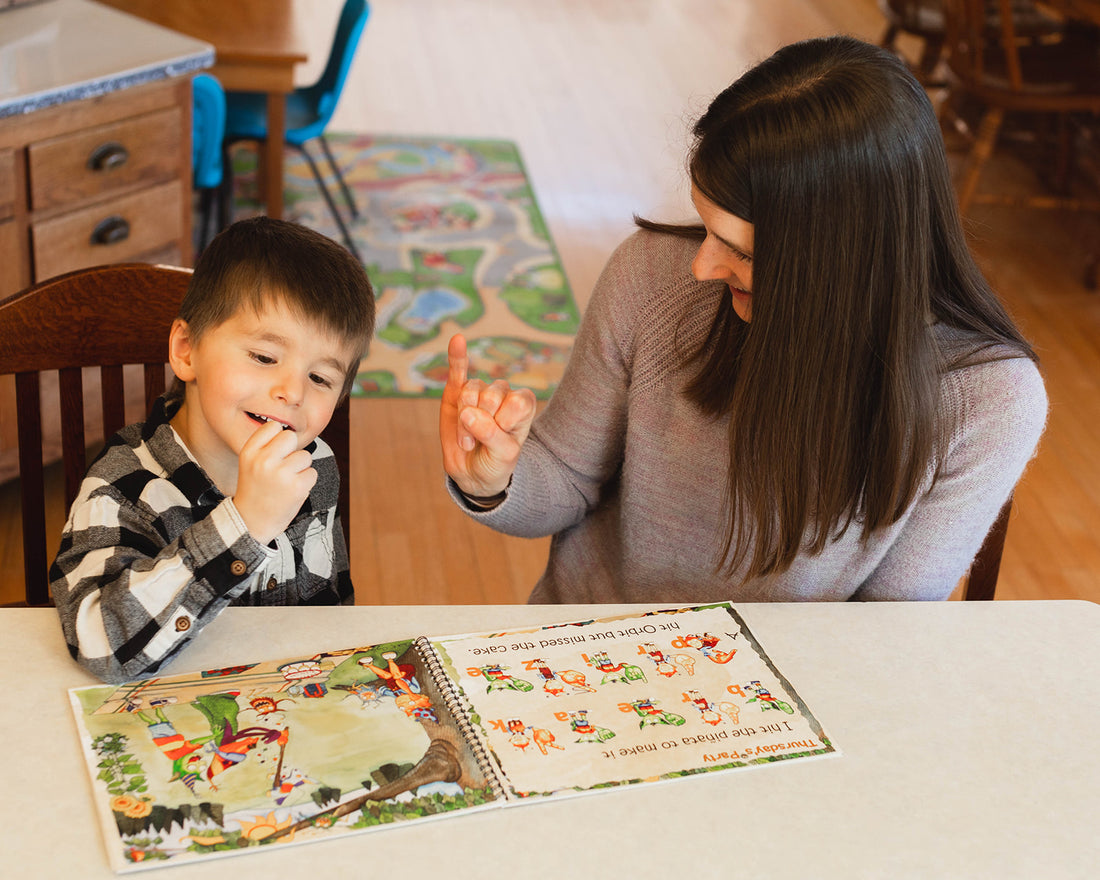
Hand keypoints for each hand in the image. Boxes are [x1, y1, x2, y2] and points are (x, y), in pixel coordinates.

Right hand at [233, 419, 316, 543]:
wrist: (251, 522)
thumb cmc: (255, 490)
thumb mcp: (249, 463)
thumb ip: (266, 446)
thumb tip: (292, 431)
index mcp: (249, 452)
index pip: (273, 426)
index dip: (278, 438)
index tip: (275, 452)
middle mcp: (264, 460)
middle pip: (291, 437)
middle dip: (292, 450)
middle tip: (283, 467)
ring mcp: (281, 473)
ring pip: (305, 456)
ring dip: (301, 468)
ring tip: (286, 482)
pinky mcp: (297, 487)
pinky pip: (312, 473)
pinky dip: (306, 482)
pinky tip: (292, 491)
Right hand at [440, 334, 535, 496]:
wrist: (474, 473)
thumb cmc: (496, 462)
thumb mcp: (503, 455)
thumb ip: (491, 434)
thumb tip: (468, 413)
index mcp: (523, 404)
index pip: (516, 401)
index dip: (504, 422)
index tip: (502, 440)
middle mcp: (503, 393)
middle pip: (491, 395)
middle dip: (482, 424)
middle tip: (479, 444)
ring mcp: (479, 391)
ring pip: (470, 392)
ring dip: (465, 422)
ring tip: (468, 440)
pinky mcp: (456, 392)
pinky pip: (457, 370)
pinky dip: (457, 356)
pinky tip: (458, 340)